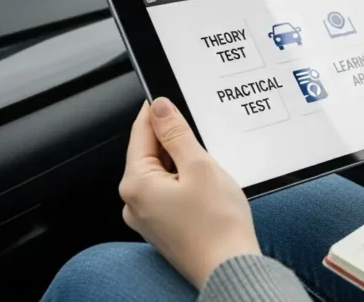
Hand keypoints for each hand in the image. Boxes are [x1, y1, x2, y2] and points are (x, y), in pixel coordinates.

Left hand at [119, 98, 260, 288]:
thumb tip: (159, 108)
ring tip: (209, 169)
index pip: (141, 134)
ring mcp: (147, 218)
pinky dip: (186, 184)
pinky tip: (207, 189)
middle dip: (175, 142)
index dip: (156, 112)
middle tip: (201, 137)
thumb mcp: (200, 166)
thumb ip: (177, 133)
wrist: (230, 269)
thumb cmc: (217, 225)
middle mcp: (133, 203)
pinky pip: (169, 194)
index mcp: (136, 184)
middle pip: (150, 155)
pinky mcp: (163, 228)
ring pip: (161, 175)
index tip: (166, 95)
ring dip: (183, 164)